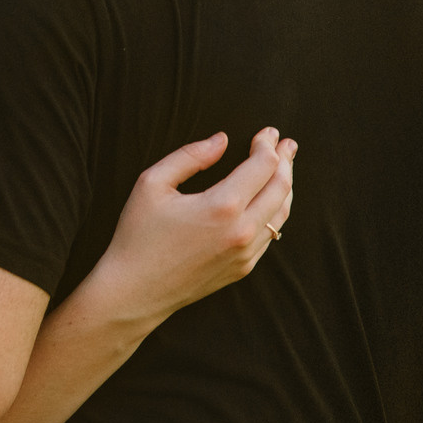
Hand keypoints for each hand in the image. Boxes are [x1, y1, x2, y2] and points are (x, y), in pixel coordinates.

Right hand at [89, 128, 296, 325]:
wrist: (136, 290)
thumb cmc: (138, 235)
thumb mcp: (152, 184)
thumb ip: (190, 157)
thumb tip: (222, 141)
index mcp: (222, 206)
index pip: (263, 166)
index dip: (268, 144)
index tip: (267, 132)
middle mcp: (243, 231)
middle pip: (281, 187)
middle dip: (286, 160)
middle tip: (287, 143)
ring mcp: (247, 253)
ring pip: (282, 213)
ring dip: (286, 185)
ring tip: (284, 167)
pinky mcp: (243, 268)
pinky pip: (270, 234)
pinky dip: (276, 211)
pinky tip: (270, 200)